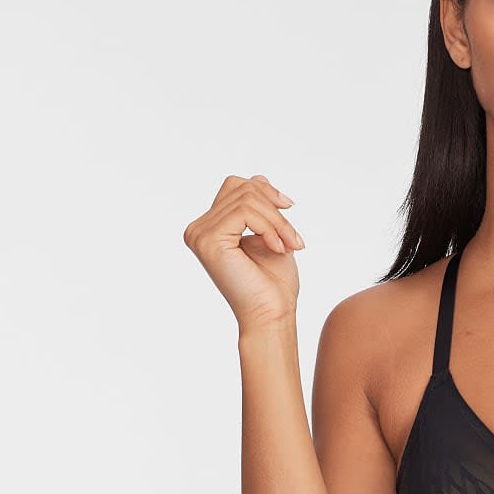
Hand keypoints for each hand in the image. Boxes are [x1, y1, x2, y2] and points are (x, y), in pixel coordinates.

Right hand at [182, 174, 304, 332]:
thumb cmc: (273, 284)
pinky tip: (278, 248)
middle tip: (295, 237)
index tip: (290, 211)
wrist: (272, 316)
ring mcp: (199, 234)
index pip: (236, 186)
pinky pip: (244, 213)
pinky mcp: (208, 240)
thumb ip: (261, 206)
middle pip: (241, 187)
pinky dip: (270, 228)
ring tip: (291, 245)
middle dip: (275, 208)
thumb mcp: (271, 233)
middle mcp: (198, 229)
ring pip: (246, 199)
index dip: (266, 192)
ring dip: (278, 221)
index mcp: (210, 227)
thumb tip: (257, 176)